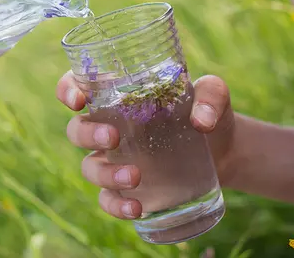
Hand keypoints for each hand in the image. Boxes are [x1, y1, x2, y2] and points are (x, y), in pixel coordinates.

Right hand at [56, 72, 234, 218]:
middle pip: (77, 129)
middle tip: (113, 137)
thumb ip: (210, 97)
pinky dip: (115, 205)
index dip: (68, 90)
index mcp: (120, 96)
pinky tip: (136, 208)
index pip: (80, 86)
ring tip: (135, 176)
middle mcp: (110, 126)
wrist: (224, 150)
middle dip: (87, 134)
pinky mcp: (128, 187)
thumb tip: (202, 121)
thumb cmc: (208, 112)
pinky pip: (108, 199)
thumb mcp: (213, 94)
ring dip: (104, 174)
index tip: (77, 101)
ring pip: (89, 167)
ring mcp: (116, 159)